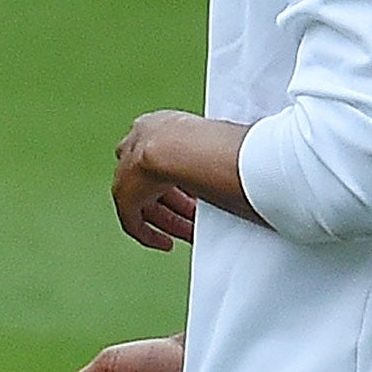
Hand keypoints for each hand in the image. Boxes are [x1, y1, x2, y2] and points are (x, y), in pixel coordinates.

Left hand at [112, 110, 262, 246]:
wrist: (174, 145)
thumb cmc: (202, 137)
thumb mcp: (213, 140)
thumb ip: (219, 153)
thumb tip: (248, 163)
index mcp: (154, 127)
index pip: (167, 156)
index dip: (186, 178)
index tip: (200, 193)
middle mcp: (135, 147)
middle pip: (155, 182)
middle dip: (179, 203)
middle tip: (197, 218)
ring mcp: (125, 172)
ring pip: (146, 203)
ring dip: (169, 220)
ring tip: (189, 233)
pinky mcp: (122, 195)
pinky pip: (133, 222)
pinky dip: (149, 234)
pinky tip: (165, 244)